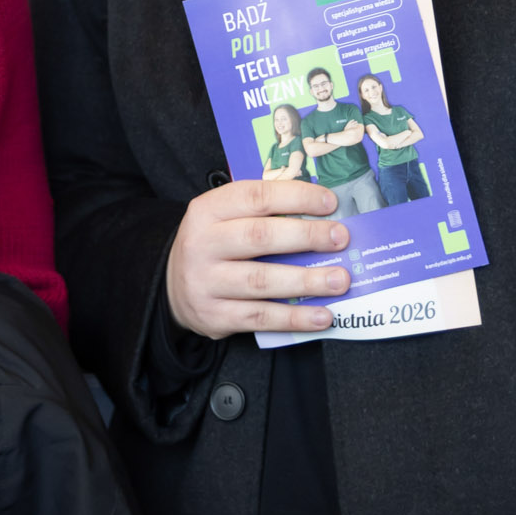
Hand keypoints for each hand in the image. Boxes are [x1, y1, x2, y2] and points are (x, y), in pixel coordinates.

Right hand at [165, 179, 350, 338]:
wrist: (174, 289)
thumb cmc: (215, 246)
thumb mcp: (224, 218)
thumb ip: (263, 212)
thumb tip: (321, 214)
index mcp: (208, 210)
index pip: (255, 196)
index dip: (295, 197)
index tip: (329, 203)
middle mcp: (202, 244)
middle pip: (259, 237)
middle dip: (306, 236)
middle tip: (341, 239)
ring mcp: (206, 282)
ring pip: (262, 280)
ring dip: (307, 281)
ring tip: (340, 280)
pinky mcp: (215, 316)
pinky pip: (261, 317)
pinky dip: (295, 317)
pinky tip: (322, 315)